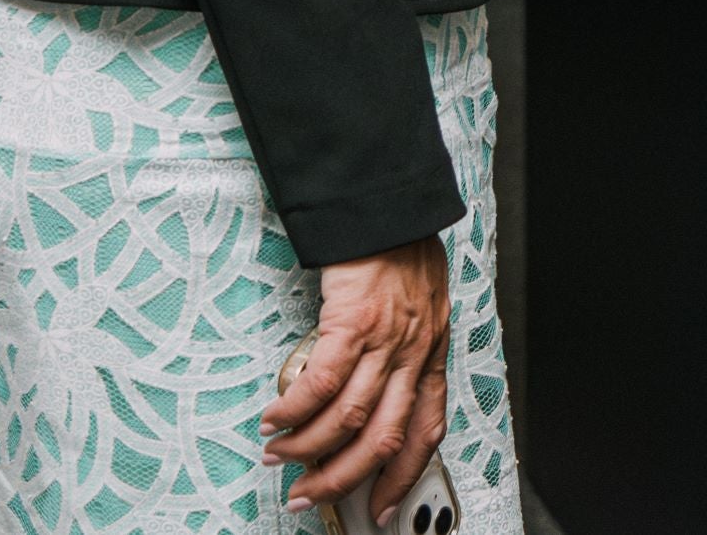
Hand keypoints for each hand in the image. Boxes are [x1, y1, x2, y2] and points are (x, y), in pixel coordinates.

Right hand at [263, 235, 450, 517]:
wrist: (390, 204)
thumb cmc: (402, 252)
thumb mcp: (421, 307)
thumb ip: (405, 350)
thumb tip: (373, 392)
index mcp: (433, 354)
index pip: (427, 430)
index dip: (405, 475)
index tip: (384, 508)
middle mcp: (415, 353)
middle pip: (383, 438)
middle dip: (344, 478)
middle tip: (309, 497)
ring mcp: (386, 339)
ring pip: (348, 418)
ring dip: (308, 448)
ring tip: (279, 458)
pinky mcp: (353, 321)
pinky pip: (320, 382)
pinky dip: (294, 408)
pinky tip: (273, 418)